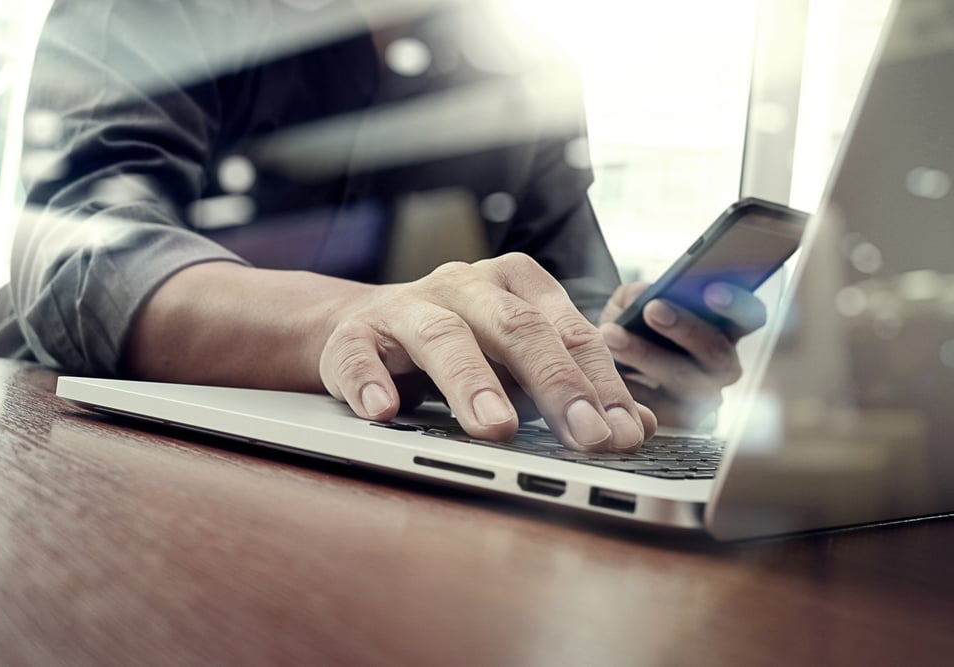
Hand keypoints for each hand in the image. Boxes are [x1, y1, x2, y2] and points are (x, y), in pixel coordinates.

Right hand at [320, 253, 656, 451]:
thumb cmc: (459, 347)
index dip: (600, 383)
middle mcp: (464, 286)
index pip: (568, 333)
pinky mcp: (353, 335)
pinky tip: (384, 412)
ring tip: (496, 428)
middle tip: (584, 436)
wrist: (365, 327)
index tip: (622, 434)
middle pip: (516, 327)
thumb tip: (637, 426)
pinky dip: (371, 382)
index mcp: (515, 285)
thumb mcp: (518, 361)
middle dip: (555, 383)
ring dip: (471, 381)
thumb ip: (574, 385)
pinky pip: (359, 356)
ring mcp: (406, 306)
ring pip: (442, 336)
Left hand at [598, 281, 766, 427]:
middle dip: (685, 328)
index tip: (711, 290)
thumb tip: (642, 294)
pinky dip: (634, 387)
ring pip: (687, 381)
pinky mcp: (680, 420)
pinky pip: (661, 408)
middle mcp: (722, 364)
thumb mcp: (629, 303)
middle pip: (717, 352)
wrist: (609, 362)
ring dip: (649, 357)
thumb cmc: (630, 327)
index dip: (736, 305)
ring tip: (613, 335)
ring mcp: (705, 396)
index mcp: (726, 328)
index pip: (749, 316)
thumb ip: (636, 294)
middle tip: (652, 309)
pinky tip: (609, 370)